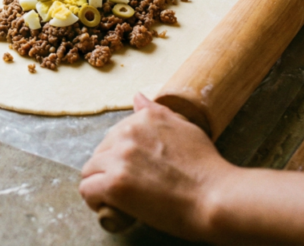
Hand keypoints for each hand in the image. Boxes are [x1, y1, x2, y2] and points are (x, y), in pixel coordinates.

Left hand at [79, 94, 234, 240]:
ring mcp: (119, 158)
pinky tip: (113, 207)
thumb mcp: (185, 128)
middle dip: (109, 170)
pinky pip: (87, 190)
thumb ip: (157, 113)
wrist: (216, 197)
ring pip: (89, 171)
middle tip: (131, 188)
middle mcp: (127, 133)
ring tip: (121, 199)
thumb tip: (137, 97)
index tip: (136, 172)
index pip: (114, 136)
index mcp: (144, 118)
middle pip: (100, 153)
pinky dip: (96, 200)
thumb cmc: (207, 168)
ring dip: (101, 185)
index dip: (123, 157)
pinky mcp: (115, 184)